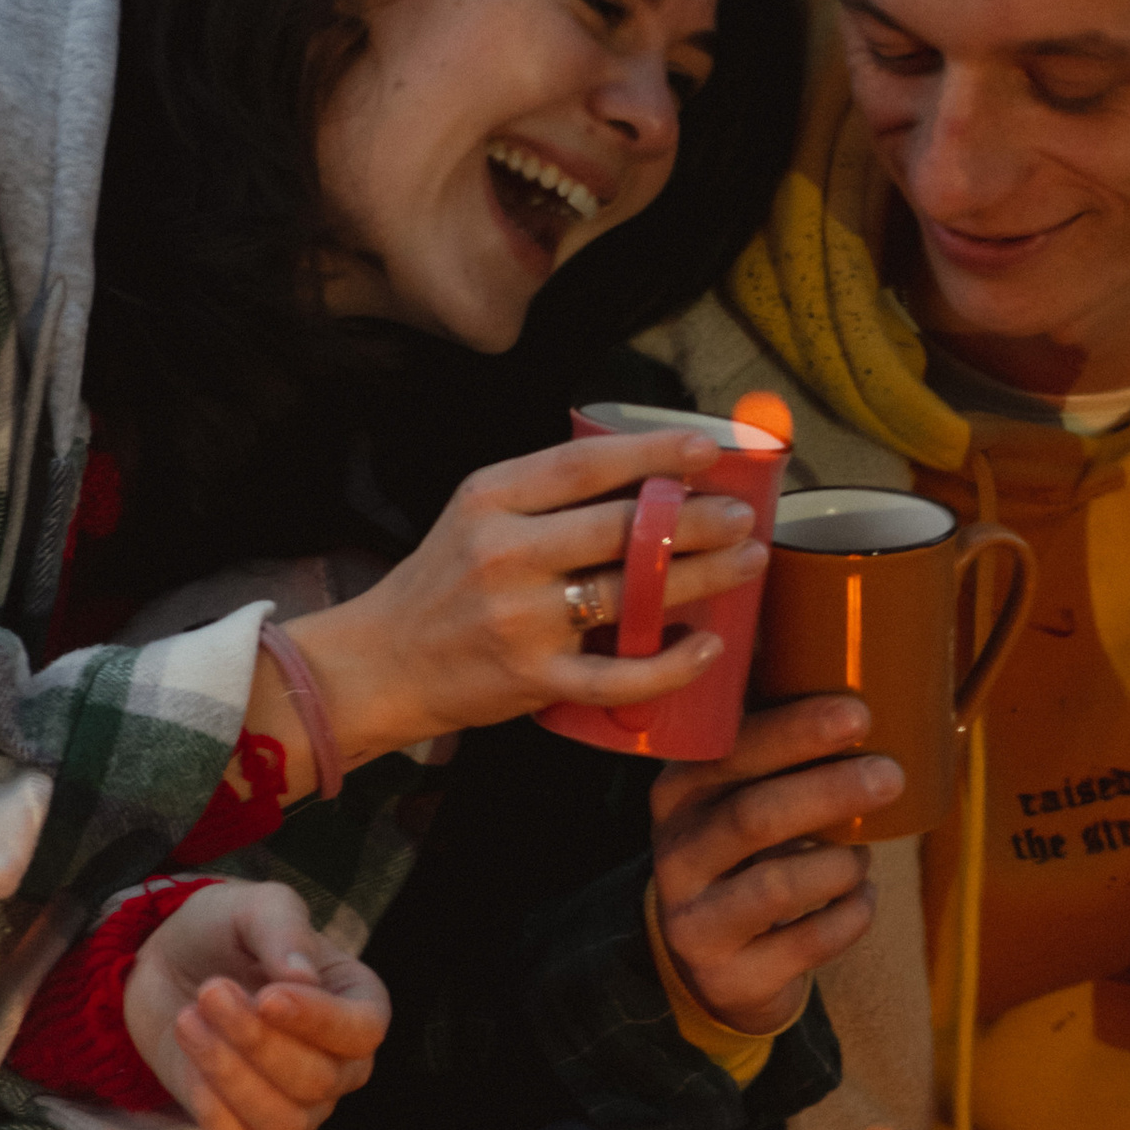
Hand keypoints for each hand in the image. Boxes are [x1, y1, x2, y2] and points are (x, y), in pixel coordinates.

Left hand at [122, 880, 389, 1129]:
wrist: (165, 963)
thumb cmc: (223, 932)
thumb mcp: (254, 907)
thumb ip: (281, 931)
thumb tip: (302, 976)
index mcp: (356, 1002)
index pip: (363, 1032)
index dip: (318, 1022)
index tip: (266, 996)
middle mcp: (339, 1062)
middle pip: (319, 1081)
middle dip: (255, 1041)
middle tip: (209, 991)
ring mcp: (298, 1104)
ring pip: (285, 1121)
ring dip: (228, 1074)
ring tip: (189, 1020)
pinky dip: (214, 1117)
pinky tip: (191, 1068)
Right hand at [277, 432, 767, 765]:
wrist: (381, 664)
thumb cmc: (443, 584)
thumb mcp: (477, 515)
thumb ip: (545, 493)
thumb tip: (650, 471)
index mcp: (490, 499)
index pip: (583, 464)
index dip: (653, 453)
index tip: (707, 449)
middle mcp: (503, 554)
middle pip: (620, 528)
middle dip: (695, 518)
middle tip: (743, 516)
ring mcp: (520, 620)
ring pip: (632, 593)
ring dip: (702, 575)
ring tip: (748, 561)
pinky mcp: (532, 680)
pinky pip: (620, 674)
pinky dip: (673, 662)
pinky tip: (710, 645)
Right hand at [653, 696, 904, 1037]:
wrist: (715, 962)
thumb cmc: (750, 855)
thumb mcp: (740, 796)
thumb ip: (778, 748)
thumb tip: (862, 678)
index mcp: (679, 793)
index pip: (730, 753)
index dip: (795, 731)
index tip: (859, 714)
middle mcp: (675, 855)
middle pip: (753, 816)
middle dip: (829, 792)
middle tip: (890, 776)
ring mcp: (696, 921)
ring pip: (777, 886)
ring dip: (840, 864)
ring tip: (864, 856)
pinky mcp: (729, 975)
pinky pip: (806, 943)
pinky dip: (849, 915)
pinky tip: (861, 898)